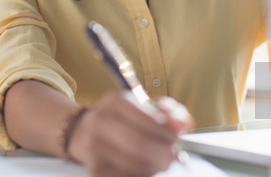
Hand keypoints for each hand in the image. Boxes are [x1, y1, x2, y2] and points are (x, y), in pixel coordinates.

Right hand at [67, 91, 193, 176]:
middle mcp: (100, 121)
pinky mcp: (95, 169)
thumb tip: (182, 124)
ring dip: (155, 166)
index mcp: (115, 100)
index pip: (148, 119)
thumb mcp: (147, 107)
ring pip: (135, 164)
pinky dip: (143, 174)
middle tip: (174, 155)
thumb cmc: (126, 119)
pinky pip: (126, 176)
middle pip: (140, 144)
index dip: (168, 132)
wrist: (88, 132)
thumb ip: (170, 112)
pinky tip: (145, 167)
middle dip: (164, 153)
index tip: (178, 137)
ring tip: (161, 161)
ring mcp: (93, 146)